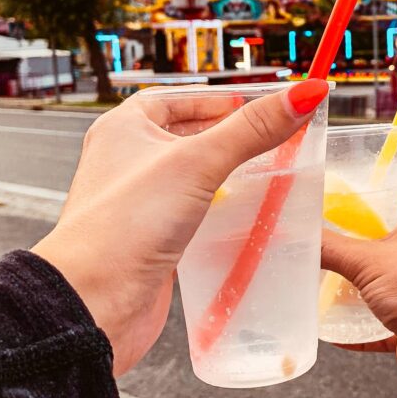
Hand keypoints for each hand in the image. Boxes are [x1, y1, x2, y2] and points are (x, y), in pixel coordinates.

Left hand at [33, 79, 328, 375]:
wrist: (92, 303)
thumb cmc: (125, 225)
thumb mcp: (198, 163)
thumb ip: (253, 129)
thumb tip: (304, 94)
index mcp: (124, 128)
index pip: (180, 98)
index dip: (221, 100)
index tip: (262, 105)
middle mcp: (128, 161)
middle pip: (188, 136)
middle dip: (230, 136)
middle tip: (272, 137)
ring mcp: (140, 202)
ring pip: (192, 178)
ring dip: (228, 175)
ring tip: (267, 173)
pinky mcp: (153, 239)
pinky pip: (193, 214)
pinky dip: (219, 211)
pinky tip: (245, 217)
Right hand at [321, 190, 396, 378]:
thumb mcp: (366, 260)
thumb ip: (330, 246)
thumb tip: (298, 235)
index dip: (387, 197)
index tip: (358, 203)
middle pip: (392, 240)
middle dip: (362, 244)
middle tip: (333, 243)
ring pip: (387, 281)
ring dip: (360, 285)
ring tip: (328, 283)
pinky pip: (382, 321)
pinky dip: (359, 326)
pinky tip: (335, 330)